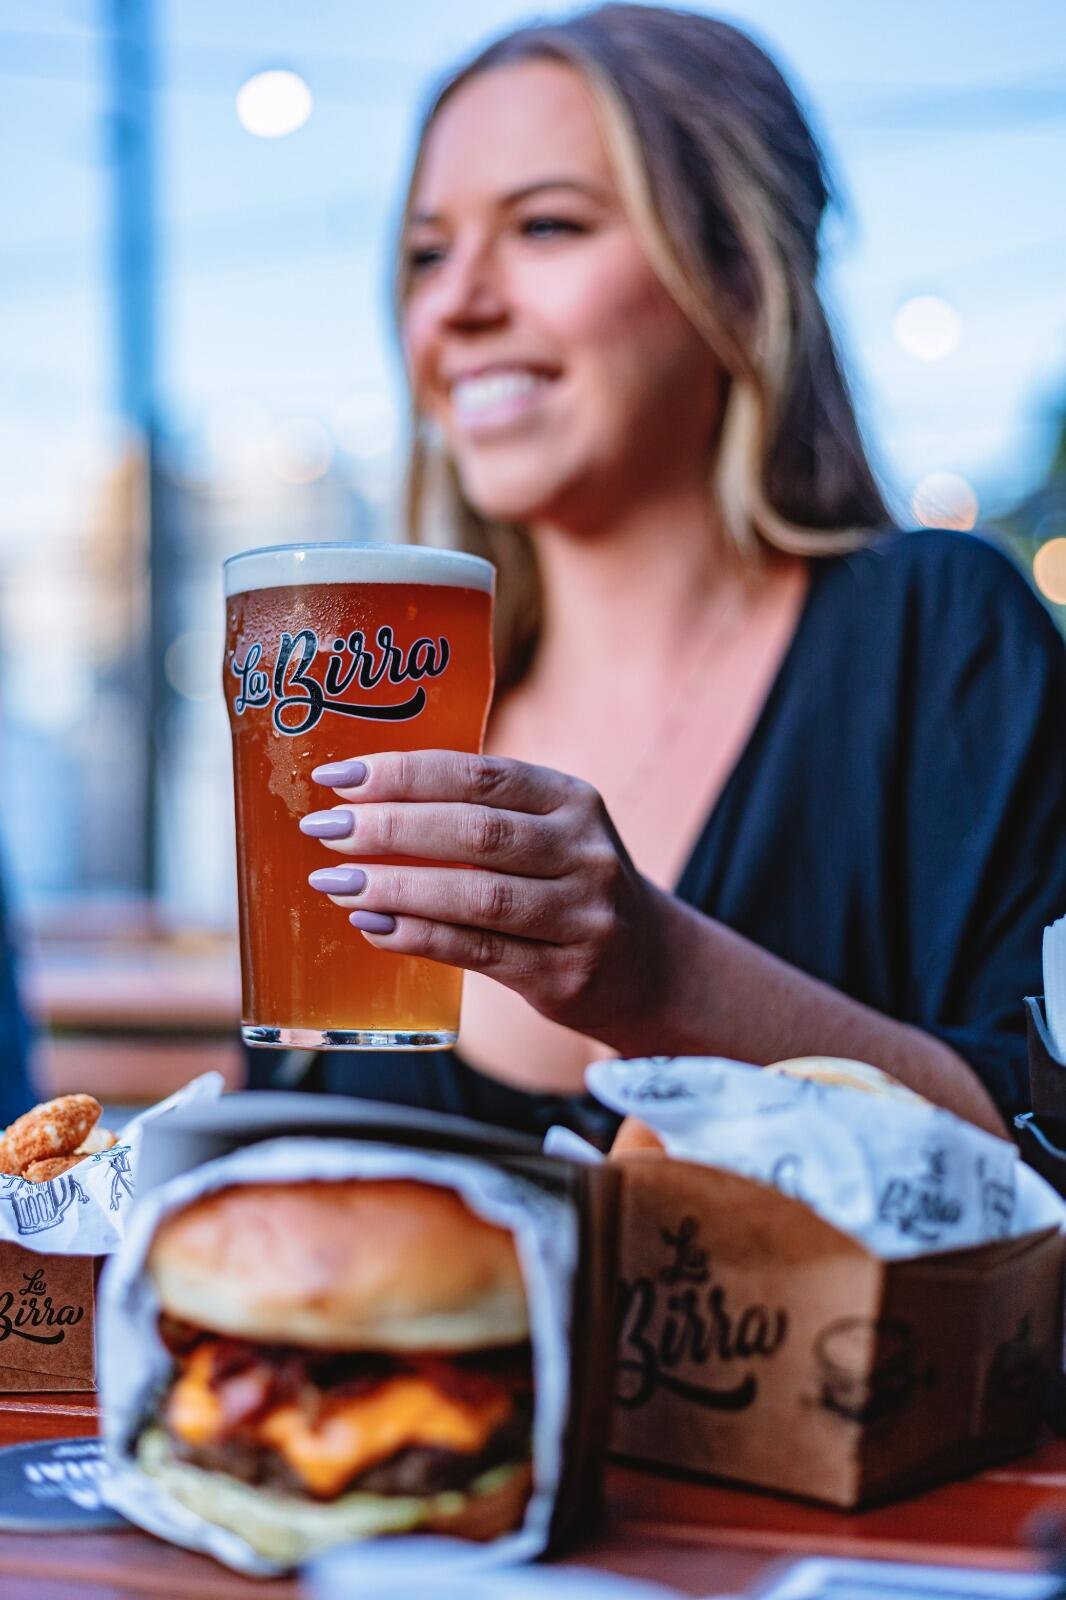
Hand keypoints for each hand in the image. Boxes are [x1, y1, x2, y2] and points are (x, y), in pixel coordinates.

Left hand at [298, 749, 667, 1041]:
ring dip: (396, 887)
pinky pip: (479, 952)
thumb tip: (362, 800)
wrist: (652, 968)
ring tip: (335, 883)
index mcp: (572, 800)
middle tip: (324, 830)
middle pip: (475, 832)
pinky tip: (373, 926)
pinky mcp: (565, 976)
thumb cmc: (569, 887)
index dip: (405, 773)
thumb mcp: (549, 833)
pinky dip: (419, 937)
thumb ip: (480, 814)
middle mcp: (584, 853)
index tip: (339, 778)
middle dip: (390, 828)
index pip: (480, 775)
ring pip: (477, 896)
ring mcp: (581, 917)